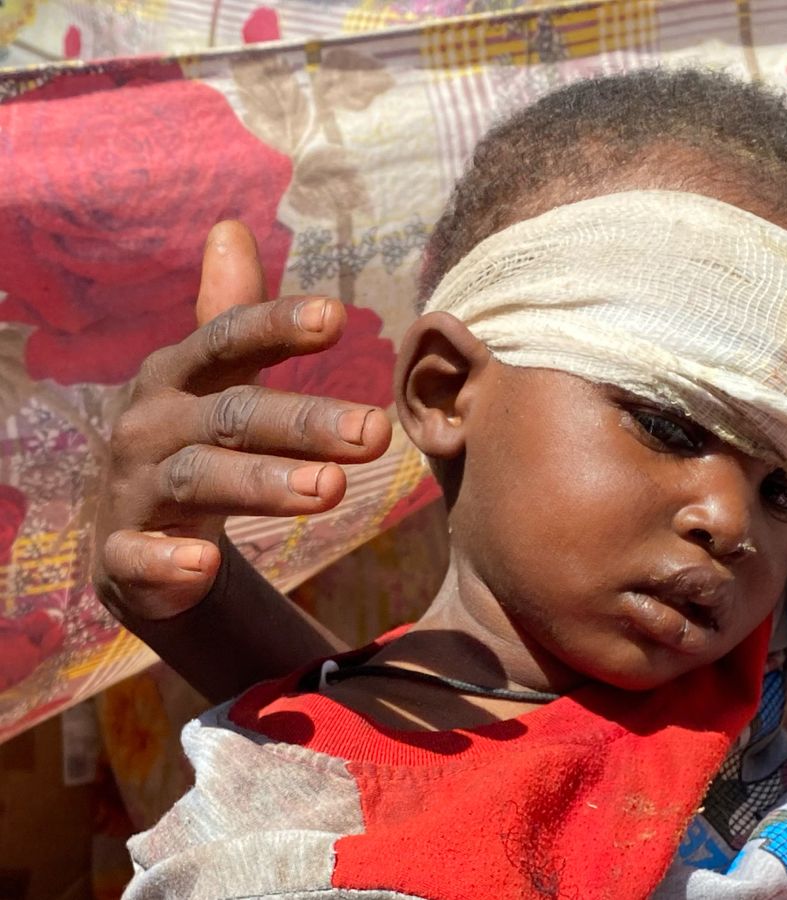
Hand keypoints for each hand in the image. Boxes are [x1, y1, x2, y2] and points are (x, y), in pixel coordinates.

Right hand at [93, 221, 392, 623]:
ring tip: (333, 490)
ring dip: (264, 484)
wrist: (133, 536)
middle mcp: (152, 425)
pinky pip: (139, 557)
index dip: (276, 327)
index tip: (336, 319)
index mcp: (178, 375)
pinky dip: (168, 563)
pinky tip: (204, 566)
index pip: (227, 341)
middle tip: (375, 434)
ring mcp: (134, 489)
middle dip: (304, 422)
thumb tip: (231, 227)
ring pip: (201, 481)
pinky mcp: (122, 555)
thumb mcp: (211, 376)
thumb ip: (229, 311)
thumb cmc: (193, 439)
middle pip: (233, 416)